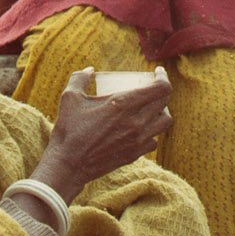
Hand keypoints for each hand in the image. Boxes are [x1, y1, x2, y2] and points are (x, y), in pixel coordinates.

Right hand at [36, 68, 172, 199]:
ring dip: (162, 112)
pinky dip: (152, 132)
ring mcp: (137, 140)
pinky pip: (154, 141)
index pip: (160, 89)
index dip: (163, 77)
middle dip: (162, 91)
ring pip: (165, 122)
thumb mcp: (70, 98)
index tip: (157, 72)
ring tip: (151, 108)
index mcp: (123, 104)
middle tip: (152, 88)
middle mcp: (136, 122)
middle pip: (165, 103)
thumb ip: (80, 78)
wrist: (69, 165)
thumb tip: (90, 70)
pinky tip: (141, 128)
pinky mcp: (135, 154)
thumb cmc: (69, 130)